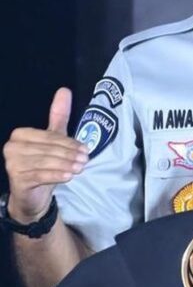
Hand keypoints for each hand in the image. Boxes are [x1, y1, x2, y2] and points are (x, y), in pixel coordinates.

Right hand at [2, 88, 87, 222]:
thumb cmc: (44, 165)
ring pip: (45, 162)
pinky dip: (56, 175)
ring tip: (81, 167)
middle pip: (48, 149)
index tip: (86, 149)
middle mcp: (12, 147)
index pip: (50, 136)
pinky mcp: (17, 180)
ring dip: (66, 165)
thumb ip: (58, 116)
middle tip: (86, 159)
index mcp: (21, 135)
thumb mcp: (53, 139)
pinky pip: (40, 175)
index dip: (69, 143)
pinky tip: (69, 176)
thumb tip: (64, 90)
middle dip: (69, 154)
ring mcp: (12, 164)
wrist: (32, 196)